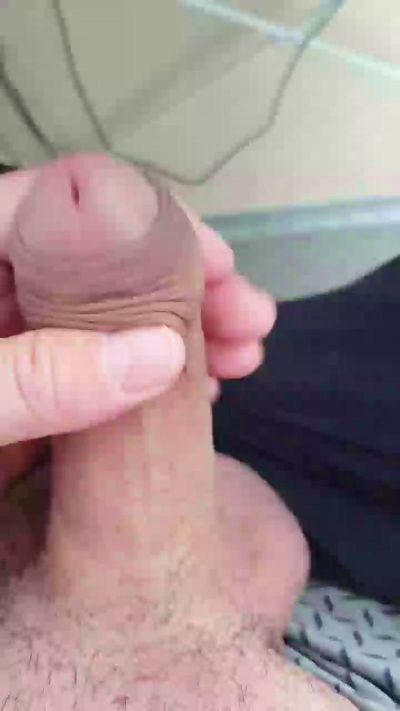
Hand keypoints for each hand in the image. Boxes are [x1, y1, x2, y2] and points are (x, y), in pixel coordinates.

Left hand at [0, 163, 274, 482]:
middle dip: (179, 284)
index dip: (145, 222)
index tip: (218, 265)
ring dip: (174, 332)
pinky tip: (196, 392)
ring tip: (243, 357)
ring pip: (102, 315)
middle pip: (96, 261)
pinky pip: (90, 365)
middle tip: (250, 318)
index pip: (59, 203)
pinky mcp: (25, 380)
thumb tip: (158, 354)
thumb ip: (35, 378)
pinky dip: (142, 377)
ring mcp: (13, 336)